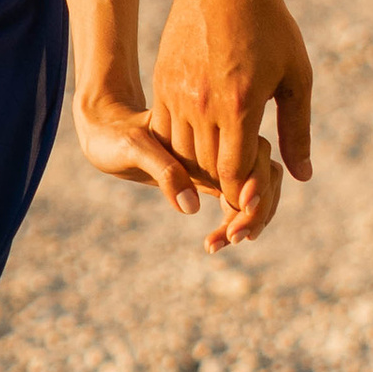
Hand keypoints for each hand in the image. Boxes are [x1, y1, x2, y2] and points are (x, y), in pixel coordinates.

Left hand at [71, 78, 266, 243]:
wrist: (107, 134)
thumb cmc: (117, 135)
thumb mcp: (134, 148)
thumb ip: (164, 171)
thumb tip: (192, 206)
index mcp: (213, 128)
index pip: (255, 159)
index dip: (255, 188)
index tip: (238, 212)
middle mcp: (223, 146)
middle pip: (265, 178)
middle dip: (258, 210)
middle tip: (233, 237)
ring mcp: (219, 165)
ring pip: (255, 194)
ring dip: (250, 221)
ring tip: (221, 243)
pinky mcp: (210, 181)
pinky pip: (236, 205)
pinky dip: (232, 225)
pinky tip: (213, 243)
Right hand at [149, 0, 312, 250]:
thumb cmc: (271, 26)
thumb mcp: (296, 78)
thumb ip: (297, 130)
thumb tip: (302, 177)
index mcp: (240, 105)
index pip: (232, 171)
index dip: (241, 190)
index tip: (252, 193)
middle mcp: (203, 103)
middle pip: (204, 166)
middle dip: (221, 182)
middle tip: (236, 185)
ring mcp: (177, 92)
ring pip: (180, 150)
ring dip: (198, 164)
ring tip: (219, 163)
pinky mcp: (162, 81)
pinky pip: (163, 128)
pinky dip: (178, 142)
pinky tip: (197, 140)